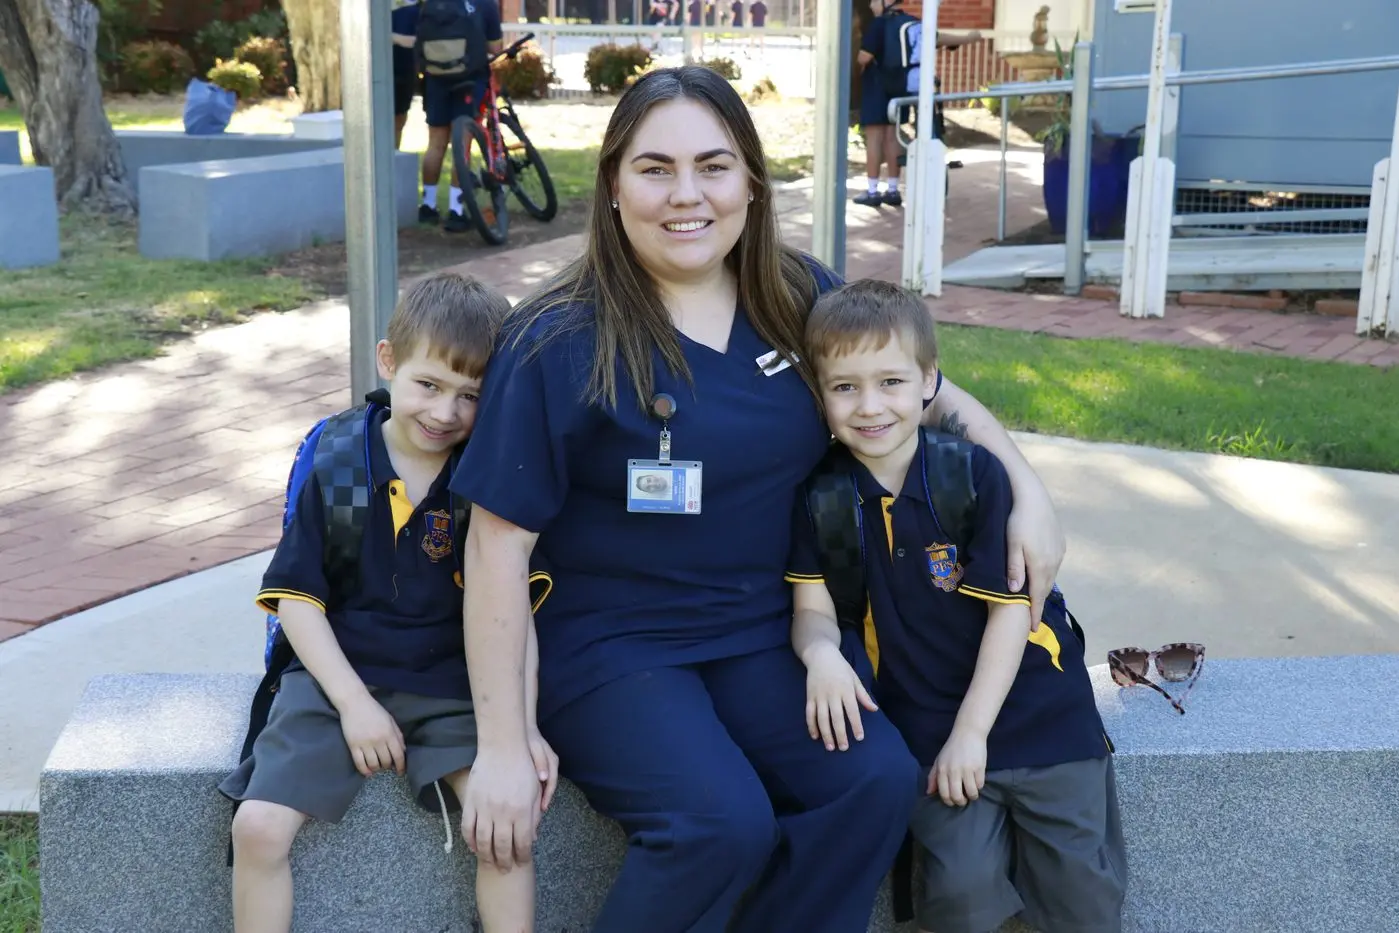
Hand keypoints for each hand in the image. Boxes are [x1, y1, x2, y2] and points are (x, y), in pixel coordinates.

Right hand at [338, 694, 404, 776]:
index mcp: (389, 733)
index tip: (401, 772)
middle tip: (388, 769)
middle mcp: (378, 740)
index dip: (401, 766)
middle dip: (388, 768)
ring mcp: (365, 744)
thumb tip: (403, 751)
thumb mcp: (390, 720)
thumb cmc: (374, 710)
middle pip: (386, 762)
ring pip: (373, 764)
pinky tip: (368, 773)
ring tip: (378, 770)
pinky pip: (359, 763)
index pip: (398, 755)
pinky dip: (364, 770)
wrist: (354, 703)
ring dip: (377, 770)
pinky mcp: (353, 746)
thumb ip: (398, 735)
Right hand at [460, 744, 542, 869]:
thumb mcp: (535, 791)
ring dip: (486, 856)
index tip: (522, 862)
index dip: (522, 856)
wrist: (502, 747)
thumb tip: (531, 839)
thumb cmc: (522, 767)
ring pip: (483, 841)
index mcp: (522, 810)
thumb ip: (533, 816)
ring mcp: (485, 808)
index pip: (522, 842)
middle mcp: (503, 812)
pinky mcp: (471, 802)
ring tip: (490, 864)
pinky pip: (468, 828)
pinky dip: (470, 841)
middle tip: (506, 869)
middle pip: (503, 846)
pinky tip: (474, 848)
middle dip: (505, 862)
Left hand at [527, 727, 558, 813]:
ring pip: (544, 786)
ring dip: (539, 797)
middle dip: (543, 800)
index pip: (551, 783)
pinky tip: (528, 797)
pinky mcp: (539, 767)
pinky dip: (535, 790)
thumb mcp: (536, 748)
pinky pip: (539, 782)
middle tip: (536, 814)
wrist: (523, 728)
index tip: (541, 808)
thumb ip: (541, 761)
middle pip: (548, 787)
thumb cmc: (530, 737)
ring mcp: (546, 766)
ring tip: (533, 810)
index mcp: (551, 761)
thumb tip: (543, 777)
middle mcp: (551, 765)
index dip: (547, 796)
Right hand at [803, 642, 877, 751]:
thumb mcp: (855, 678)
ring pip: (822, 718)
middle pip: (836, 717)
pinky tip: (815, 736)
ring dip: (826, 734)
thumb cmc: (841, 667)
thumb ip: (863, 695)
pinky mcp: (809, 696)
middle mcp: (832, 694)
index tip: (859, 738)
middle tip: (844, 748)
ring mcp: (819, 696)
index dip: (856, 725)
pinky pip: (809, 713)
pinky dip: (811, 726)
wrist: (820, 655)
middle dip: (840, 734)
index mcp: (846, 690)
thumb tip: (874, 709)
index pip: (852, 711)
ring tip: (830, 747)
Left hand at [929, 728, 985, 806]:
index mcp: (942, 770)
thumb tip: (929, 792)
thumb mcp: (939, 760)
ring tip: (972, 793)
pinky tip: (977, 781)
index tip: (953, 801)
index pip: (944, 793)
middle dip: (961, 802)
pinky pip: (980, 785)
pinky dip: (979, 786)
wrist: (968, 733)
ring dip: (972, 796)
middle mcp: (953, 771)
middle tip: (963, 800)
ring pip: (971, 793)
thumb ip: (933, 777)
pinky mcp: (979, 767)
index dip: (949, 801)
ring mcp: (967, 769)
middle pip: (957, 796)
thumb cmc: (952, 748)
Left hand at [1006, 485, 1065, 631]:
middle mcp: (1053, 562)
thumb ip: (1015, 568)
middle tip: (1033, 619)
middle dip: (1039, 604)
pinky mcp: (1060, 544)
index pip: (1038, 596)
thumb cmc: (1018, 520)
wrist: (1033, 496)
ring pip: (1050, 577)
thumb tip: (1017, 592)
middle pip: (1045, 589)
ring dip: (1043, 589)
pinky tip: (1041, 576)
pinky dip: (1047, 575)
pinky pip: (1054, 566)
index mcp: (1040, 565)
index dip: (1035, 613)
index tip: (1032, 629)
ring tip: (1036, 600)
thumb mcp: (1011, 544)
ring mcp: (1059, 553)